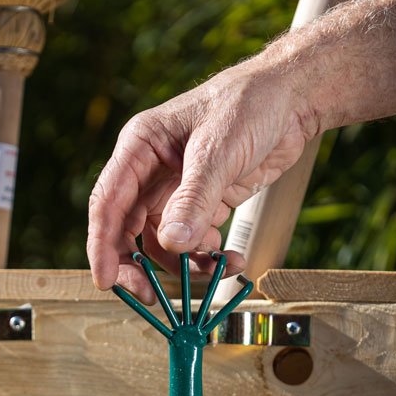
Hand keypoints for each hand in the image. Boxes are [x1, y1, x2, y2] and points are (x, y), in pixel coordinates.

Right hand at [87, 52, 318, 300]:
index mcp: (140, 146)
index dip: (102, 245)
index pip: (108, 203)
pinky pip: (194, 240)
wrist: (293, 99)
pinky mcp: (204, 201)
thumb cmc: (251, 105)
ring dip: (182, 264)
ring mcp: (177, 187)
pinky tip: (232, 259)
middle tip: (149, 296)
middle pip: (128, 228)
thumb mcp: (218, 151)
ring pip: (162, 240)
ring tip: (212, 271)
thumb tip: (171, 245)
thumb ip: (193, 199)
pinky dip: (208, 256)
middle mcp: (151, 169)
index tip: (107, 281)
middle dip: (137, 264)